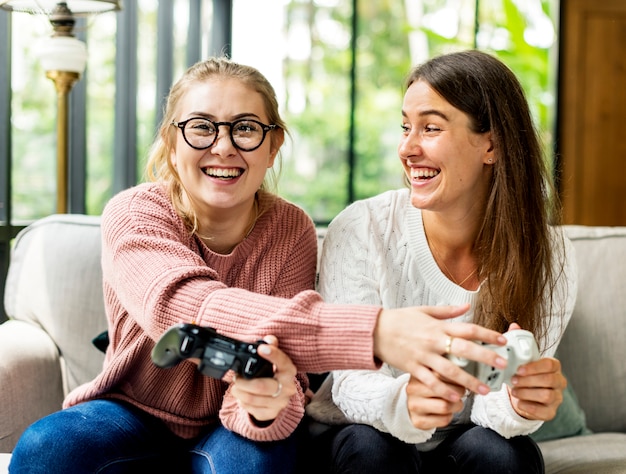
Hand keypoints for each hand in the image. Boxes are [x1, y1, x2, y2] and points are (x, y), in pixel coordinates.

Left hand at [229, 335, 297, 422]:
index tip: (260, 349)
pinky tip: (242, 397)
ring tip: (235, 387)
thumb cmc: (274, 373)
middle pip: (261, 386)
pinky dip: (243, 403)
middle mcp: (288, 387)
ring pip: (253, 399)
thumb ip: (271, 346)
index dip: (272, 354)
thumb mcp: (275, 359)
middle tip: (235, 378)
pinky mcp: (272, 413)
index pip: (282, 361)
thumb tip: (269, 339)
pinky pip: (253, 410)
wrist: (281, 395)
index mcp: (289, 370)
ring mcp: (281, 402)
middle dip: (243, 382)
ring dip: (239, 392)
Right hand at [374, 304, 507, 400]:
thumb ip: (447, 311)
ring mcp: (423, 355)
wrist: (375, 330)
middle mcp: (433, 340)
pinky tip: (456, 398)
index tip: (502, 340)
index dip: (486, 334)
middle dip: (485, 357)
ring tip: (484, 391)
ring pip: (450, 370)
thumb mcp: (423, 310)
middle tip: (502, 365)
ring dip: (469, 381)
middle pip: (464, 349)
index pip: (467, 328)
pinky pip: (431, 381)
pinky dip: (444, 390)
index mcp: (438, 326)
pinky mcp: (413, 367)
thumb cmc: (399, 319)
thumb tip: (467, 306)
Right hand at [406, 374, 464, 429]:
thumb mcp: (433, 376)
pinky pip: (443, 420)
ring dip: (456, 406)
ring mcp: (414, 405)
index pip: (443, 374)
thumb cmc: (428, 390)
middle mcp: (414, 389)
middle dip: (459, 393)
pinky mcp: (418, 420)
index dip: (459, 379)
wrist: (413, 406)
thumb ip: (446, 373)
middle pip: (447, 391)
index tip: (467, 382)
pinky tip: (445, 413)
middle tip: (459, 393)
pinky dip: (449, 417)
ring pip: (446, 406)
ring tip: (454, 403)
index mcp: (419, 374)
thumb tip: (464, 376)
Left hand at [506, 324, 566, 419]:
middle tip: (513, 380)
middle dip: (529, 381)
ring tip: (514, 391)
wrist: (524, 395)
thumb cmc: (524, 374)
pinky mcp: (551, 412)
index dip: (535, 367)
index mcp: (553, 367)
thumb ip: (519, 342)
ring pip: (547, 396)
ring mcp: (557, 398)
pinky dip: (529, 407)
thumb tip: (514, 326)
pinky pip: (544, 412)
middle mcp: (559, 382)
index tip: (519, 369)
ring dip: (527, 393)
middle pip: (549, 381)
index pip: (550, 364)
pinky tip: (519, 402)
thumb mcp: (522, 359)